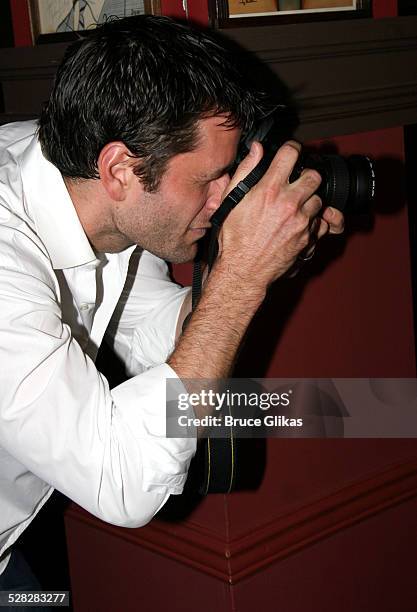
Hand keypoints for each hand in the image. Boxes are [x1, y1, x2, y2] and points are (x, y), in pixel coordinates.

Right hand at [216, 140, 342, 288]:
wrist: (243, 270)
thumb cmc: (234, 239)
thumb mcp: (232, 201)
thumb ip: (246, 171)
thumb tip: (256, 150)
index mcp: (269, 189)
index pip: (290, 154)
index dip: (291, 149)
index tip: (291, 152)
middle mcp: (289, 203)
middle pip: (314, 176)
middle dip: (306, 177)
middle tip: (296, 183)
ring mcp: (302, 221)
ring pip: (319, 200)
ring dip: (309, 201)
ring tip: (294, 208)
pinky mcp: (308, 237)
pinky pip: (322, 224)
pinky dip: (314, 223)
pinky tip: (299, 225)